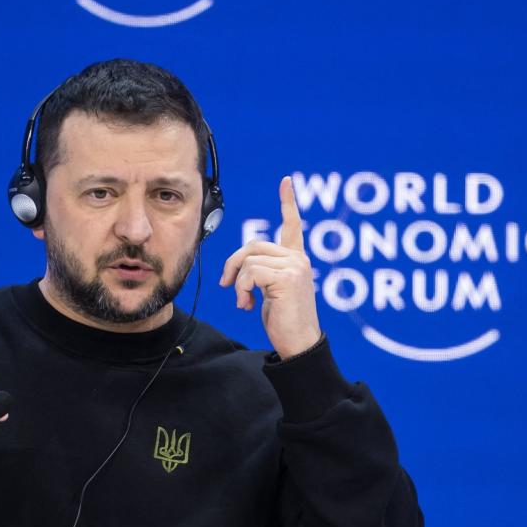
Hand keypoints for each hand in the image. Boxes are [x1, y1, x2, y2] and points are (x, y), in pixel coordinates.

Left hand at [220, 176, 322, 358]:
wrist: (298, 344)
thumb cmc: (284, 321)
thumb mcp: (271, 292)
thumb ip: (262, 273)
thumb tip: (239, 268)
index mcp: (297, 260)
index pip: (293, 226)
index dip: (288, 203)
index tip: (287, 181)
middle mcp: (299, 259)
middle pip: (254, 245)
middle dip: (234, 264)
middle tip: (227, 285)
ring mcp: (295, 266)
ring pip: (249, 260)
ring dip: (239, 283)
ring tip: (244, 303)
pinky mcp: (287, 277)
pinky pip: (250, 273)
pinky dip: (242, 289)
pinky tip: (247, 305)